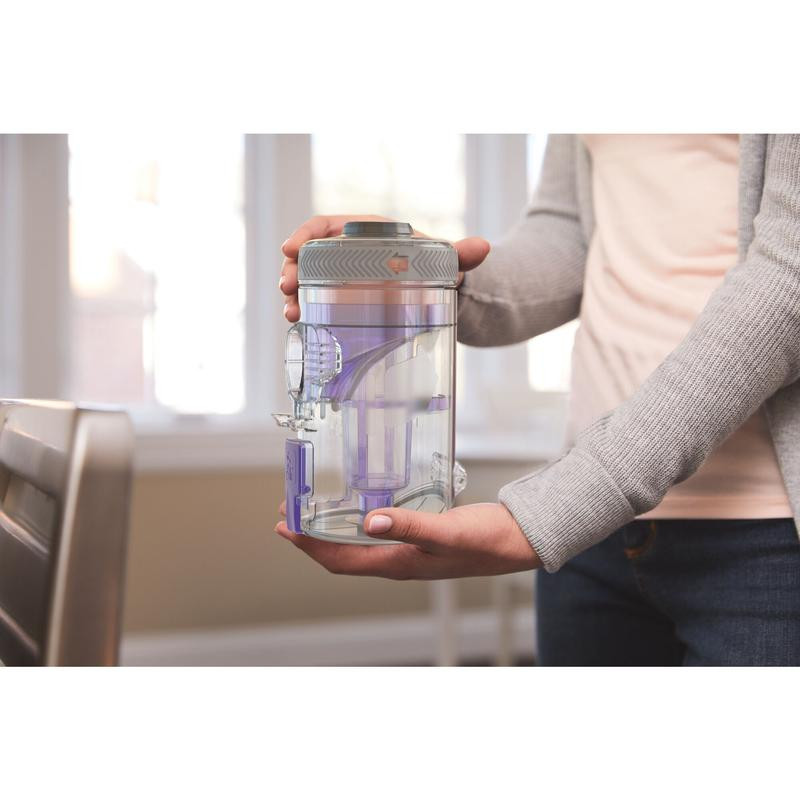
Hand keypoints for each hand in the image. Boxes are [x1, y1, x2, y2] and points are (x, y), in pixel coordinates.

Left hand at [274, 502, 540, 578]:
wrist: (516, 541)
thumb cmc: (485, 540)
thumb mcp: (445, 531)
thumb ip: (408, 526)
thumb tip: (368, 523)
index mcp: (398, 565)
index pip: (341, 560)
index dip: (310, 546)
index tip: (286, 528)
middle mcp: (398, 561)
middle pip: (344, 554)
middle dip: (314, 537)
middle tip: (291, 514)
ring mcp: (409, 550)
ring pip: (360, 544)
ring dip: (334, 528)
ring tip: (316, 509)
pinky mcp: (420, 537)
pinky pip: (380, 532)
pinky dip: (361, 520)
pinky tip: (362, 503)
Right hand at [279, 215, 490, 321]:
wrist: (440, 292)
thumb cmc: (437, 266)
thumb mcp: (445, 260)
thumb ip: (460, 255)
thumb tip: (483, 248)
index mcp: (365, 232)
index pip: (326, 226)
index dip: (304, 235)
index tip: (290, 249)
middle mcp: (346, 253)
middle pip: (308, 255)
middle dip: (292, 270)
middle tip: (287, 288)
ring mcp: (340, 278)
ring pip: (307, 280)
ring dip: (293, 295)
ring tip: (291, 314)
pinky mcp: (341, 300)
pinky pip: (316, 301)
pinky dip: (305, 310)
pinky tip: (300, 324)